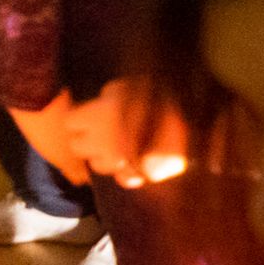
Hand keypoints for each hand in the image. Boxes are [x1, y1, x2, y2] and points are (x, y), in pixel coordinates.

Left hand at [64, 79, 190, 187]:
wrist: (193, 122)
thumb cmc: (159, 96)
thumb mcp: (129, 85)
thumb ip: (110, 93)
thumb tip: (104, 99)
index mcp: (95, 116)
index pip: (69, 123)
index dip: (78, 119)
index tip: (86, 116)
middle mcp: (99, 141)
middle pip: (77, 147)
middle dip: (86, 140)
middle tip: (100, 133)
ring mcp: (116, 160)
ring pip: (97, 165)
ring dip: (103, 157)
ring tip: (118, 148)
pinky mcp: (136, 175)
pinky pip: (122, 179)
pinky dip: (125, 175)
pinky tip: (134, 166)